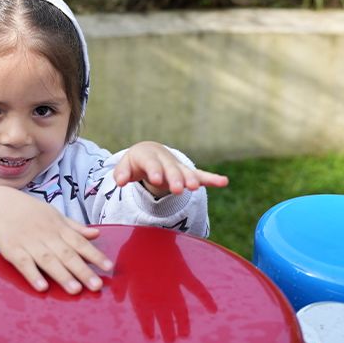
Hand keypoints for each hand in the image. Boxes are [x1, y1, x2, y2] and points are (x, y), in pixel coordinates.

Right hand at [0, 187, 112, 294]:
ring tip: (75, 290)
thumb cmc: (30, 212)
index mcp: (58, 228)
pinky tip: (42, 287)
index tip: (109, 267)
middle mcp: (46, 235)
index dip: (95, 255)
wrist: (0, 203)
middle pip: (67, 254)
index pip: (81, 243)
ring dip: (62, 276)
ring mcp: (29, 242)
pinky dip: (33, 275)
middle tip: (97, 285)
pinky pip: (23, 263)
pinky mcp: (11, 249)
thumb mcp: (55, 215)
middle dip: (83, 270)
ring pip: (48, 260)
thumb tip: (97, 233)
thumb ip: (75, 227)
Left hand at [113, 141, 228, 196]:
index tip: (158, 179)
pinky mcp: (186, 174)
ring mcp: (177, 167)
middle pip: (171, 169)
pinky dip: (212, 179)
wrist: (148, 153)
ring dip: (191, 179)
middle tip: (178, 189)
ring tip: (195, 187)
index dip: (155, 170)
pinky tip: (224, 182)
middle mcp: (165, 160)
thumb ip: (121, 173)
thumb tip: (119, 182)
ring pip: (186, 172)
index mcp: (148, 155)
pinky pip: (201, 176)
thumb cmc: (135, 162)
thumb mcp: (125, 166)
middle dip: (175, 178)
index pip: (151, 163)